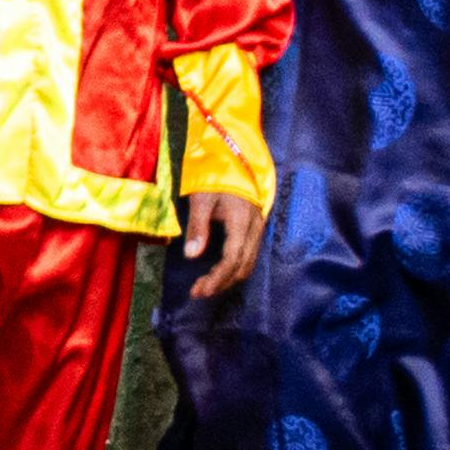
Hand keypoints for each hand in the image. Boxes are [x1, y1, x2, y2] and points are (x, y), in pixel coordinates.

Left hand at [180, 182, 268, 299]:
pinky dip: (234, 269)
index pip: (232, 259)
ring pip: (248, 264)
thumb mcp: (201, 199)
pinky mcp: (255, 229)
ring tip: (205, 285)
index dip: (217, 279)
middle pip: (242, 267)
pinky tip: (218, 272)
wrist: (235, 158)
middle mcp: (254, 229)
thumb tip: (191, 256)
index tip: (199, 291)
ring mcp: (258, 229)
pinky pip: (249, 256)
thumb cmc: (215, 176)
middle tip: (198, 291)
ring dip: (227, 278)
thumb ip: (198, 227)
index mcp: (242, 222)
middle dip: (221, 283)